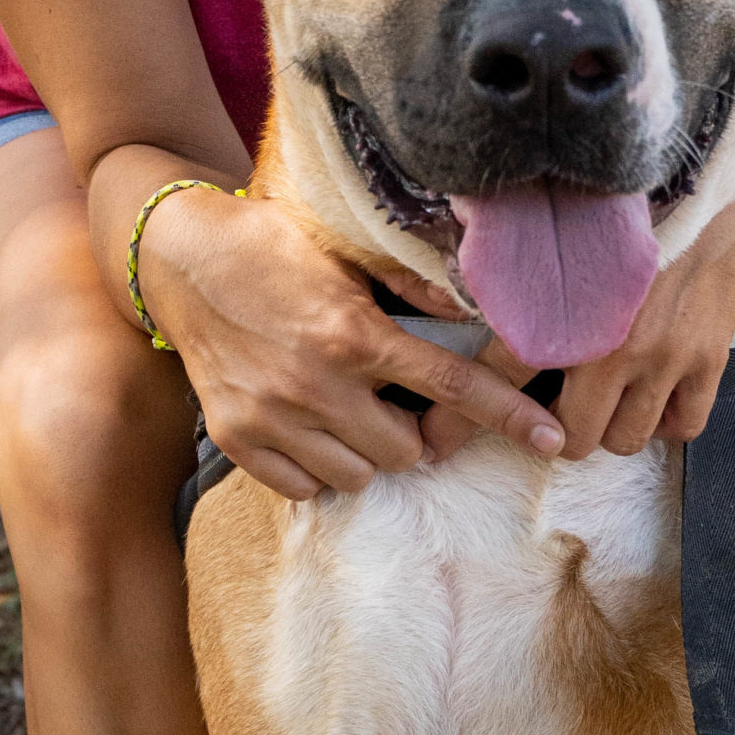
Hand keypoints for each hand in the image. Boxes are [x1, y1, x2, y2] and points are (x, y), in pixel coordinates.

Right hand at [135, 187, 564, 500]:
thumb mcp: (346, 251)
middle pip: (407, 451)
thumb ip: (411, 285)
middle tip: (400, 401)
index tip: (553, 440)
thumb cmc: (274, 246)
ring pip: (358, 478)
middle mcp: (314, 383)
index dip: (508, 415)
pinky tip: (313, 425)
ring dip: (368, 451)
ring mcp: (272, 417)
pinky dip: (319, 466)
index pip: (450, 386)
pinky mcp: (236, 439)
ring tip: (353, 409)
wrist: (181, 259)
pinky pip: (305, 488)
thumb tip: (479, 307)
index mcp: (352, 331)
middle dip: (416, 432)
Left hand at [420, 172, 734, 462]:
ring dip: (614, 426)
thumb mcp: (576, 231)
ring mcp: (667, 356)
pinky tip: (656, 393)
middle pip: (573, 435)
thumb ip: (530, 273)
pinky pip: (681, 428)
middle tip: (556, 406)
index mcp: (571, 304)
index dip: (461, 414)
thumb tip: (465, 293)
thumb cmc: (642, 207)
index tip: (435, 441)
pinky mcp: (710, 362)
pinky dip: (666, 421)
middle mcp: (616, 339)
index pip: (501, 371)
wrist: (728, 191)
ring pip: (625, 440)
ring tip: (609, 395)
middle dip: (559, 429)